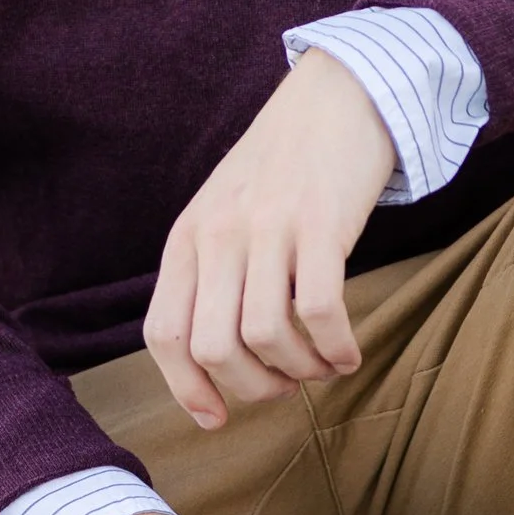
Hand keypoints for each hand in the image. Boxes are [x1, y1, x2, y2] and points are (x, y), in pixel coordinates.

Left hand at [145, 46, 395, 431]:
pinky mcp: (321, 223)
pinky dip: (336, 348)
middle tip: (283, 386)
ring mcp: (270, 227)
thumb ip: (211, 272)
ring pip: (266, 336)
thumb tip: (214, 362)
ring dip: (299, 371)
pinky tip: (348, 352)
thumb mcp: (223, 211)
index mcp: (188, 237)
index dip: (186, 390)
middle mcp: (220, 234)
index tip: (216, 419)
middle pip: (214, 348)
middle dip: (251, 387)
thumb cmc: (281, 165)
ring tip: (319, 367)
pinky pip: (321, 311)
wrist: (336, 95)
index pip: (165, 334)